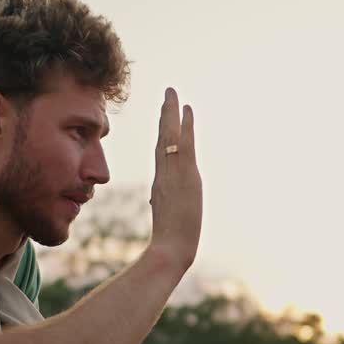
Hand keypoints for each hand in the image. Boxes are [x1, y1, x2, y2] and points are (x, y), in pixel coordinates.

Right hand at [148, 87, 200, 271]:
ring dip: (172, 113)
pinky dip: (183, 125)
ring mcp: (173, 174)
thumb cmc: (168, 244)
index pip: (163, 153)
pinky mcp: (184, 176)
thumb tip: (157, 201)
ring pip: (170, 137)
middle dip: (166, 115)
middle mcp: (165, 175)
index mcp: (162, 185)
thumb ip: (163, 205)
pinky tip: (186, 109)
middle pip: (164, 139)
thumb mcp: (166, 219)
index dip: (164, 133)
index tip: (166, 116)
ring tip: (173, 93)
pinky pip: (183, 144)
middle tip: (169, 93)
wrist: (170, 250)